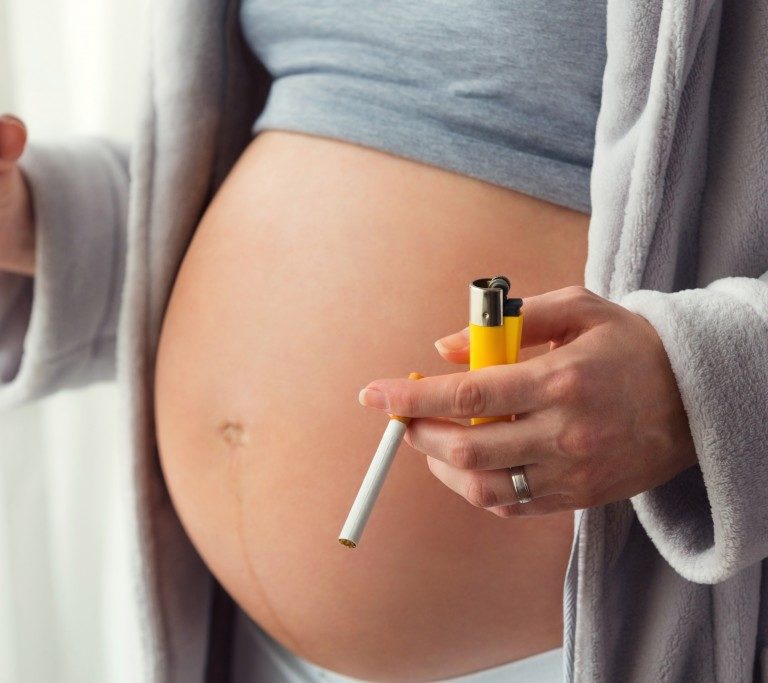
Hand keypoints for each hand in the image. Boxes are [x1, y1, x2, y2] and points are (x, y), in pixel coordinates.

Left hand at [357, 285, 697, 516]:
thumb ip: (510, 323)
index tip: (374, 394)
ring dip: (440, 466)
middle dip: (418, 432)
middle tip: (402, 415)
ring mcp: (571, 473)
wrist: (697, 400)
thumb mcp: (578, 309)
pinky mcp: (577, 498)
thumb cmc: (630, 345)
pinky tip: (468, 461)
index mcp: (561, 381)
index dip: (412, 397)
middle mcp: (564, 434)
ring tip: (430, 438)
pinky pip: (509, 505)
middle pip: (465, 448)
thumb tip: (444, 348)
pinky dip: (476, 486)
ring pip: (481, 486)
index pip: (468, 395)